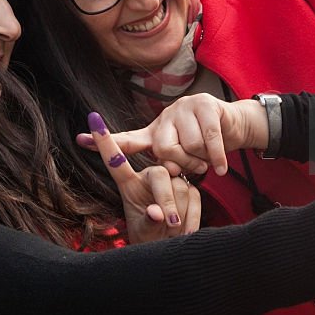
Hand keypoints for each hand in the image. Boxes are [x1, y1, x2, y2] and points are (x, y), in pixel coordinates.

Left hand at [77, 95, 266, 176]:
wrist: (233, 126)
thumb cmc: (204, 148)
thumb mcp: (182, 160)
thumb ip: (168, 175)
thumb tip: (157, 208)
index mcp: (155, 132)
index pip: (128, 139)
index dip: (105, 142)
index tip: (80, 139)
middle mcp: (166, 116)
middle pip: (164, 150)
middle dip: (182, 165)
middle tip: (194, 169)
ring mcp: (185, 107)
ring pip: (189, 146)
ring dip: (202, 161)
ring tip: (208, 161)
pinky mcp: (206, 106)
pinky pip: (209, 139)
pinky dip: (216, 158)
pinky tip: (220, 167)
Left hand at [88, 112, 200, 243]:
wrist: (173, 250)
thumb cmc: (150, 241)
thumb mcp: (144, 236)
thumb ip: (148, 224)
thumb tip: (156, 213)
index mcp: (129, 184)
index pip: (115, 161)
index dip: (104, 142)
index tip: (93, 119)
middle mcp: (149, 177)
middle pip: (160, 174)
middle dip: (166, 199)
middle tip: (170, 224)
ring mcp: (171, 181)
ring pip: (180, 186)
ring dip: (179, 212)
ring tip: (173, 231)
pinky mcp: (190, 188)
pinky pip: (195, 196)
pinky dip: (192, 216)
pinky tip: (185, 230)